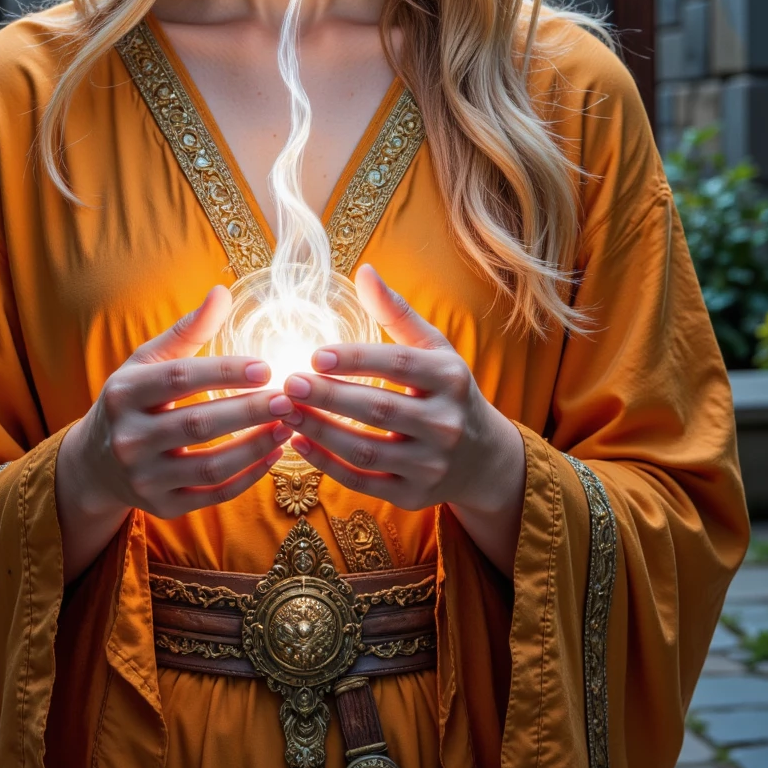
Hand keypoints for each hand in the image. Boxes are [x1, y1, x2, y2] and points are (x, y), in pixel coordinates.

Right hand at [55, 285, 289, 582]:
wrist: (95, 464)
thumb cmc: (132, 400)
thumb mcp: (147, 361)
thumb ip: (186, 330)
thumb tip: (222, 292)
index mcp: (123, 393)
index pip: (180, 379)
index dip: (225, 372)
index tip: (266, 366)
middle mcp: (129, 438)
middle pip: (198, 424)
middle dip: (249, 410)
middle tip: (289, 397)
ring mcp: (144, 478)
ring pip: (210, 465)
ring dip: (256, 446)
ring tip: (290, 425)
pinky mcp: (163, 507)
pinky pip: (214, 495)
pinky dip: (249, 476)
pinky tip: (274, 454)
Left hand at [270, 265, 525, 576]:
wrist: (483, 458)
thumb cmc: (447, 391)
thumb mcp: (434, 349)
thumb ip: (397, 313)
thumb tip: (364, 271)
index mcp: (451, 378)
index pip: (399, 366)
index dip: (356, 360)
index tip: (314, 354)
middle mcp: (446, 423)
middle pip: (379, 409)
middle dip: (329, 396)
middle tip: (287, 382)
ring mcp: (431, 464)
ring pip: (366, 450)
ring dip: (320, 430)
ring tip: (284, 409)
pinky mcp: (413, 496)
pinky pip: (362, 481)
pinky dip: (326, 465)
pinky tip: (298, 441)